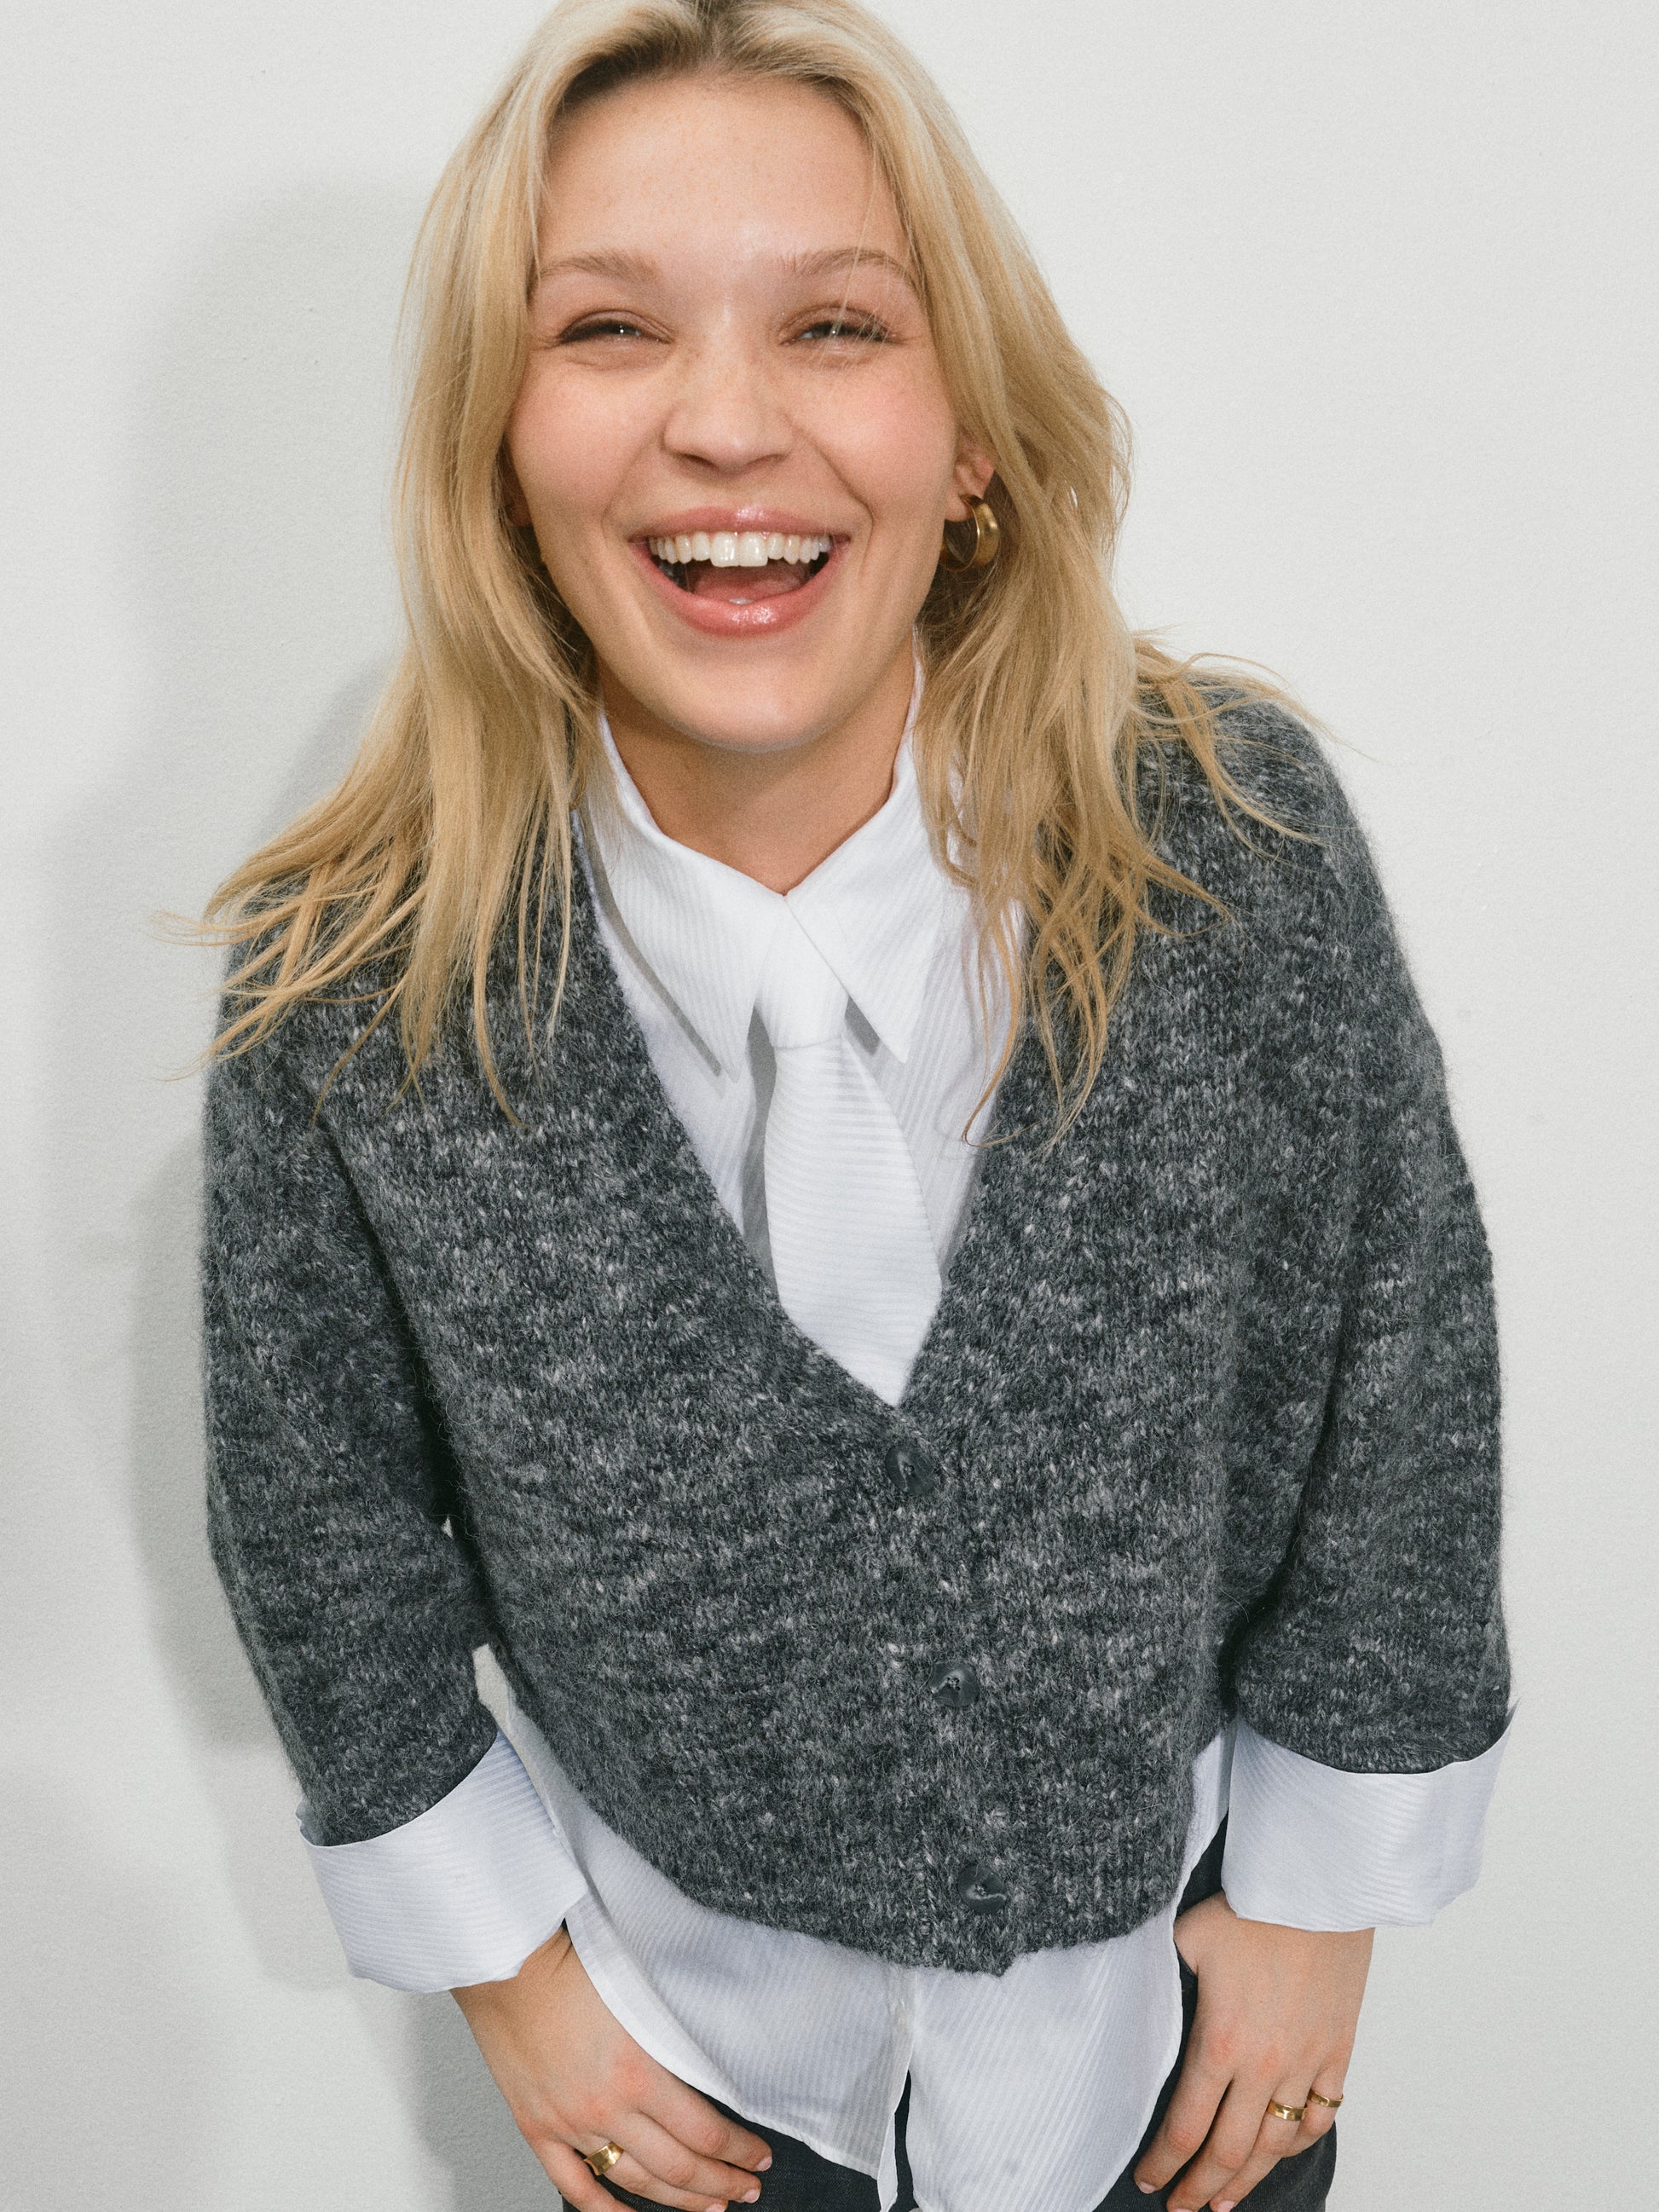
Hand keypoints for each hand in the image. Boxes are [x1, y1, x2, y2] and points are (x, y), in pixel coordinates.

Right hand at [452, 1924, 772, 2209]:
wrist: (507, 1962)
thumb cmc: (572, 1963)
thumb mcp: (641, 1996)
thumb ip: (674, 2040)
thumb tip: (712, 2073)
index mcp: (637, 2072)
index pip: (705, 2132)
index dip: (739, 2150)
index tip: (758, 2156)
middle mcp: (605, 2108)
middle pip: (678, 2166)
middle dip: (721, 2182)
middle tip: (746, 2189)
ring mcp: (569, 2124)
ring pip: (636, 2181)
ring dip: (680, 2199)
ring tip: (710, 2204)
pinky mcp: (537, 2129)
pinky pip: (576, 2186)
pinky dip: (607, 2211)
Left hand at [1132, 1892, 1371, 2210]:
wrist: (1320, 1889)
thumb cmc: (1251, 1906)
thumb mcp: (1185, 1939)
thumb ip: (1166, 1983)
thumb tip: (1144, 2002)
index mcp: (1219, 2043)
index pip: (1184, 2127)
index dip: (1162, 2163)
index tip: (1147, 2179)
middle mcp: (1265, 2067)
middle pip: (1228, 2153)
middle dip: (1198, 2189)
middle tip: (1179, 2207)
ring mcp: (1307, 2065)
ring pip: (1275, 2147)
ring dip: (1247, 2180)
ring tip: (1224, 2199)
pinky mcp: (1338, 2053)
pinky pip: (1321, 2118)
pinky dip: (1297, 2145)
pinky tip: (1278, 2153)